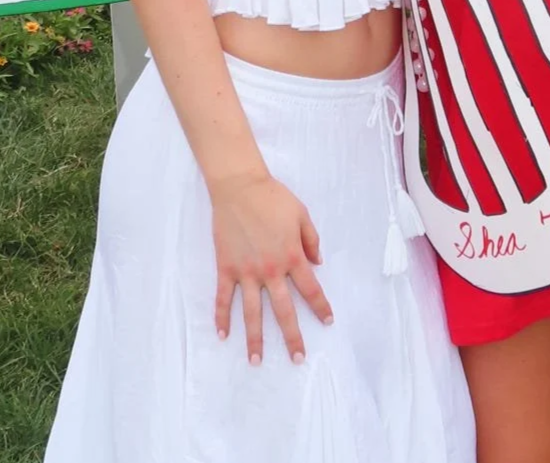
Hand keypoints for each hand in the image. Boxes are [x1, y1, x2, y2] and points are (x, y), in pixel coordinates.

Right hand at [210, 172, 332, 362]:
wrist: (239, 187)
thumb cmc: (273, 197)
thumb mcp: (301, 214)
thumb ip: (311, 240)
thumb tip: (317, 264)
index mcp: (292, 256)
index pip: (310, 289)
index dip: (320, 307)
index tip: (327, 322)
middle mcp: (271, 270)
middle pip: (283, 311)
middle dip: (292, 337)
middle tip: (298, 359)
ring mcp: (246, 272)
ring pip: (252, 313)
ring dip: (255, 339)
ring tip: (256, 362)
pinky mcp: (226, 268)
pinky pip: (223, 298)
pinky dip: (221, 317)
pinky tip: (222, 335)